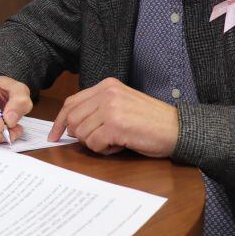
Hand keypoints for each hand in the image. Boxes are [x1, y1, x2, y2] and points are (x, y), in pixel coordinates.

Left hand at [49, 77, 177, 156]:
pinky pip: (94, 144)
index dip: (60, 121)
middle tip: (101, 141)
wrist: (179, 129)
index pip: (71, 102)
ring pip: (82, 133)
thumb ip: (97, 109)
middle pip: (73, 119)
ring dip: (96, 144)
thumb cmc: (151, 121)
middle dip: (81, 136)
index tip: (55, 135)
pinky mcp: (116, 125)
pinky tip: (120, 145)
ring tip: (115, 141)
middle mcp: (107, 93)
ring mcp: (111, 108)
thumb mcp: (122, 105)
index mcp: (107, 85)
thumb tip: (70, 126)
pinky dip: (105, 150)